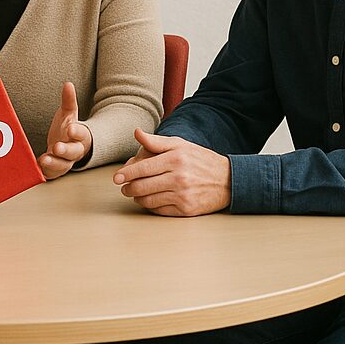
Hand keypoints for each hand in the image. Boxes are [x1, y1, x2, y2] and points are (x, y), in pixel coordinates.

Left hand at [38, 81, 92, 178]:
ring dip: (53, 164)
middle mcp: (74, 152)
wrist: (69, 147)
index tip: (71, 128)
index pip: (81, 135)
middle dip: (65, 151)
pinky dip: (44, 172)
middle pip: (73, 153)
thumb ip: (69, 101)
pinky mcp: (55, 170)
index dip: (76, 132)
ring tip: (44, 159)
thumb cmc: (68, 129)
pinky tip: (36, 166)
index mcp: (80, 137)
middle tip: (57, 147)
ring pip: (62, 166)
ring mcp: (65, 162)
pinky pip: (51, 174)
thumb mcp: (69, 114)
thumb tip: (67, 84)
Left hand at [113, 129, 230, 215]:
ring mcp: (182, 195)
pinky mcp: (186, 210)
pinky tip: (150, 200)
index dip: (126, 174)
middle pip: (142, 186)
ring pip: (148, 200)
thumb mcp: (180, 145)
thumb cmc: (201, 160)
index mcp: (175, 159)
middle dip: (128, 188)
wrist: (228, 180)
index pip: (143, 168)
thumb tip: (136, 133)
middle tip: (124, 187)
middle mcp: (179, 178)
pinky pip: (160, 210)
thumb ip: (156, 141)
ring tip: (135, 193)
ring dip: (138, 198)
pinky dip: (151, 206)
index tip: (116, 177)